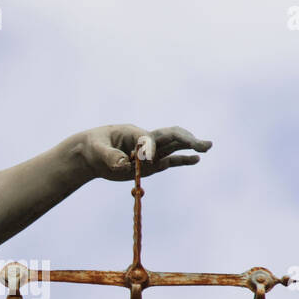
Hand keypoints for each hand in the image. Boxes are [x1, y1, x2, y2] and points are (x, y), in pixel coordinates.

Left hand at [78, 125, 211, 179]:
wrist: (91, 155)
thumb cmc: (93, 146)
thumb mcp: (97, 150)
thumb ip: (110, 156)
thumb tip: (124, 165)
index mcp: (134, 132)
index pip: (149, 139)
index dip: (148, 150)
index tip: (139, 162)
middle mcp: (146, 141)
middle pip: (171, 136)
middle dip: (187, 140)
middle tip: (204, 145)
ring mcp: (151, 153)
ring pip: (175, 147)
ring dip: (191, 146)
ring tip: (207, 147)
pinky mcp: (151, 165)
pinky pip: (170, 162)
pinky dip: (183, 161)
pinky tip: (196, 160)